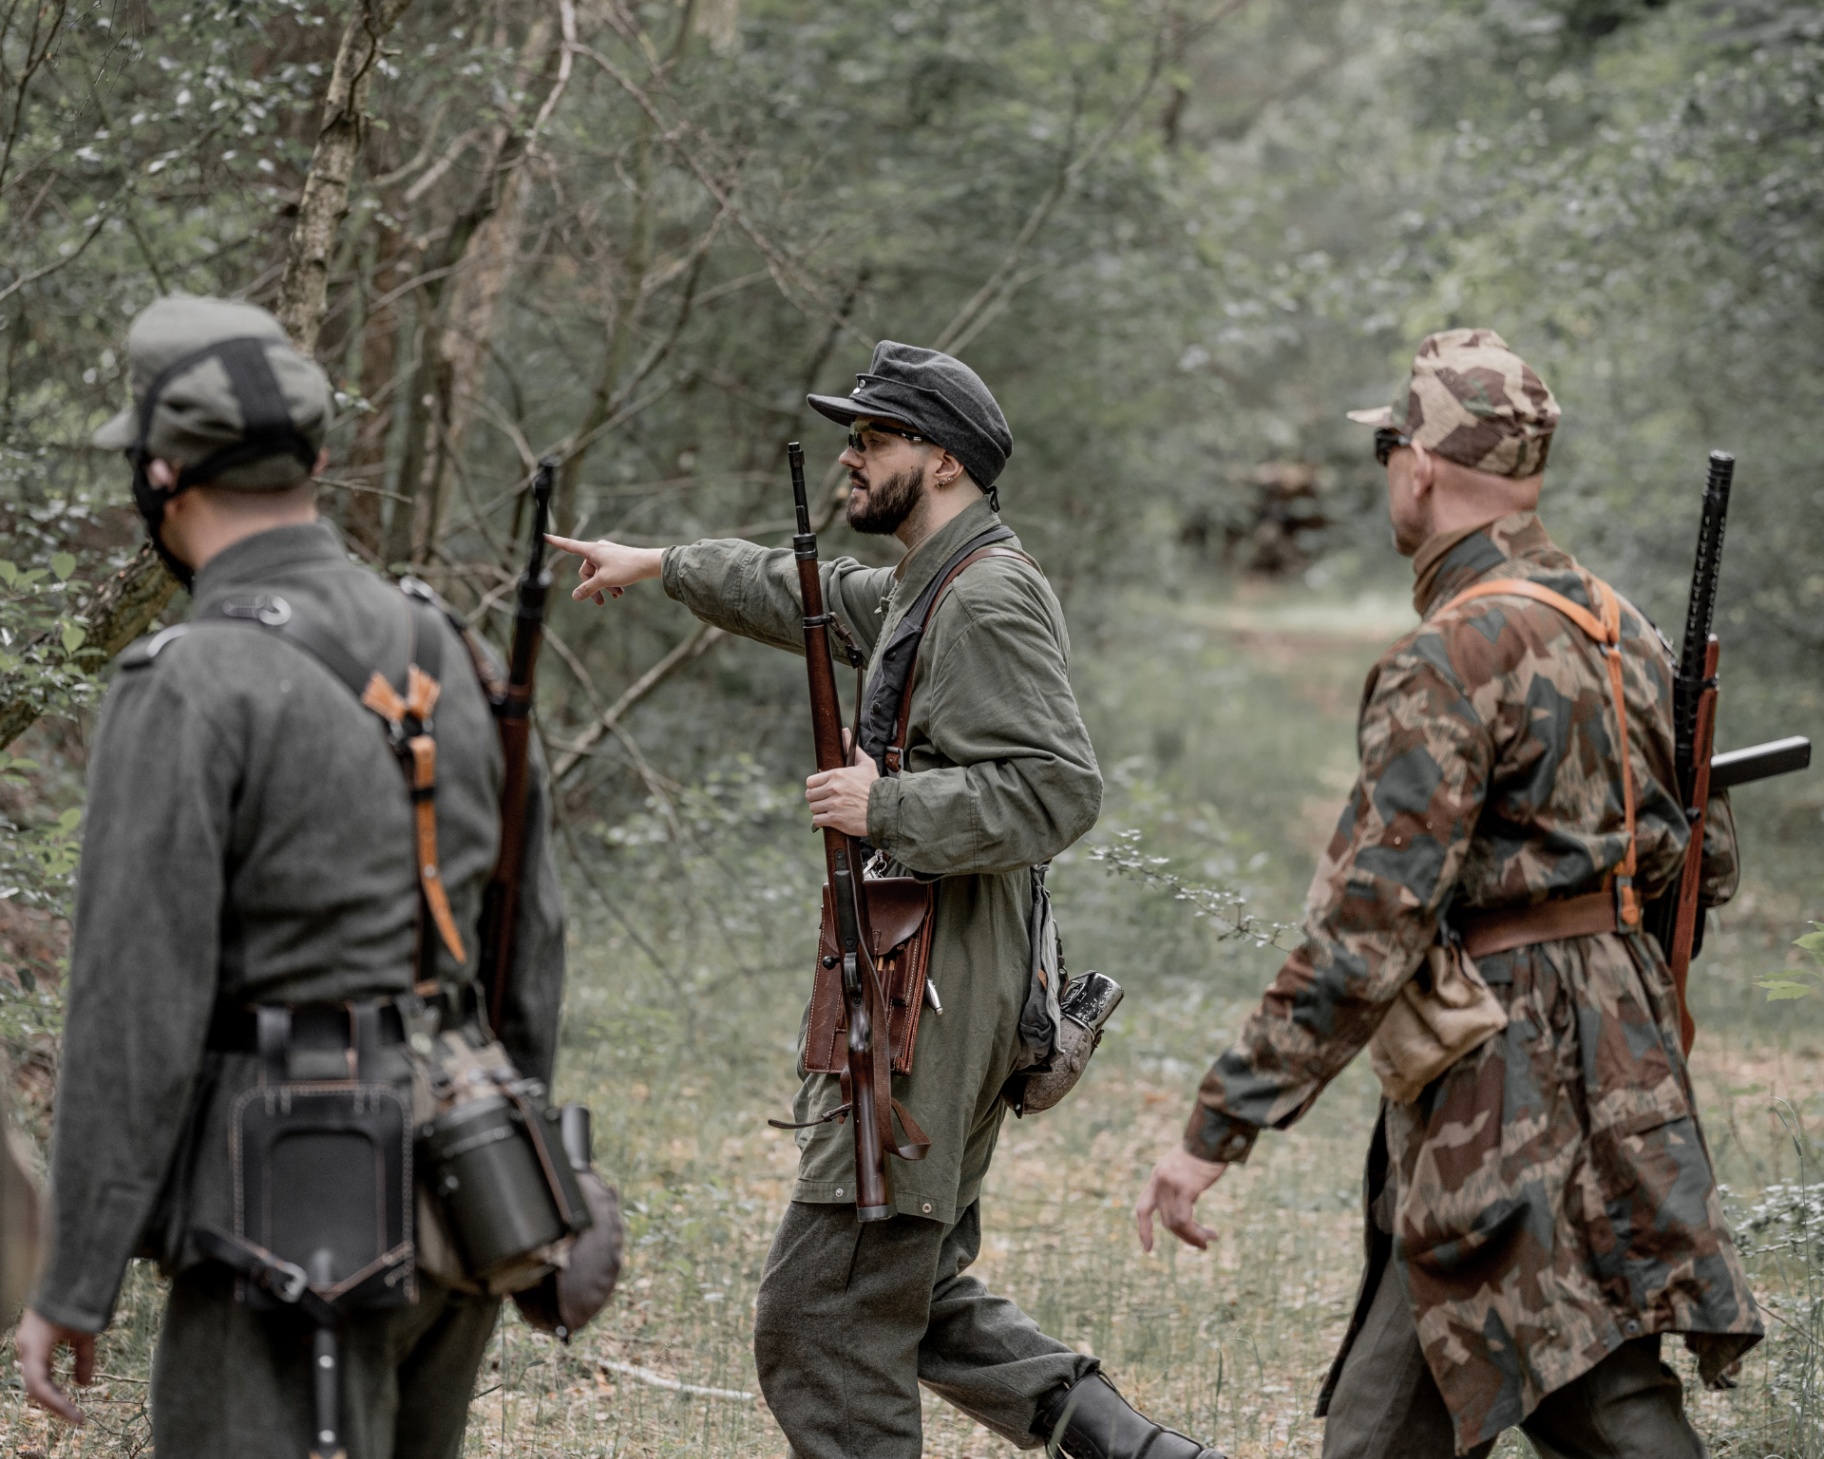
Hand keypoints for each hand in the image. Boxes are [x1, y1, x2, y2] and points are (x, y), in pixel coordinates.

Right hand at [17, 1309, 95, 1423]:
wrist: (62, 1276)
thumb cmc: (75, 1301)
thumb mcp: (86, 1331)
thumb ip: (85, 1358)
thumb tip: (85, 1384)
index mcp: (35, 1346)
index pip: (40, 1385)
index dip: (58, 1404)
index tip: (78, 1417)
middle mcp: (26, 1348)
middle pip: (36, 1386)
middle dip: (56, 1403)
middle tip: (78, 1417)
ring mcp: (27, 1344)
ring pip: (35, 1379)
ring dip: (52, 1394)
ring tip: (71, 1408)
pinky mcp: (32, 1341)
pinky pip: (37, 1368)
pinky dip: (50, 1382)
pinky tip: (63, 1392)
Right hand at [544, 535, 664, 604]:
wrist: (650, 563)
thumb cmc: (627, 568)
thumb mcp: (604, 581)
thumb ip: (588, 589)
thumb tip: (575, 596)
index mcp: (592, 550)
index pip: (568, 546)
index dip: (556, 542)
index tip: (543, 535)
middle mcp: (598, 549)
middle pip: (586, 571)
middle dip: (593, 587)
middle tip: (601, 602)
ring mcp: (608, 554)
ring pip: (598, 574)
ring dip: (604, 587)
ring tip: (616, 596)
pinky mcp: (616, 559)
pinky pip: (607, 572)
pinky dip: (611, 582)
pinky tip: (620, 592)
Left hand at [805, 737, 877, 837]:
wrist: (885, 808)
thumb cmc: (875, 786)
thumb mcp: (866, 764)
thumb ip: (852, 748)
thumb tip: (844, 731)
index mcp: (837, 775)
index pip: (811, 781)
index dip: (815, 786)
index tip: (821, 788)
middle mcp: (833, 789)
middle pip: (810, 795)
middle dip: (816, 798)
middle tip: (824, 800)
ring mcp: (833, 805)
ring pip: (813, 807)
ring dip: (819, 809)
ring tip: (828, 809)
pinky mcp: (835, 819)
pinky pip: (818, 820)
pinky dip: (822, 821)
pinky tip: (830, 818)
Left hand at [1135, 1146, 1228, 1253]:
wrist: (1213, 1135)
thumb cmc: (1206, 1150)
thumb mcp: (1186, 1167)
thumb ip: (1181, 1183)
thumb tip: (1189, 1201)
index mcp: (1158, 1176)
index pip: (1143, 1207)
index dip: (1144, 1229)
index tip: (1147, 1248)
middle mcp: (1160, 1180)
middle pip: (1164, 1219)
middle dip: (1183, 1236)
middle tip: (1202, 1244)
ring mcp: (1170, 1184)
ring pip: (1175, 1223)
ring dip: (1193, 1237)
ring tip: (1209, 1241)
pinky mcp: (1185, 1187)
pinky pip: (1185, 1220)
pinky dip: (1195, 1233)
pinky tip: (1208, 1236)